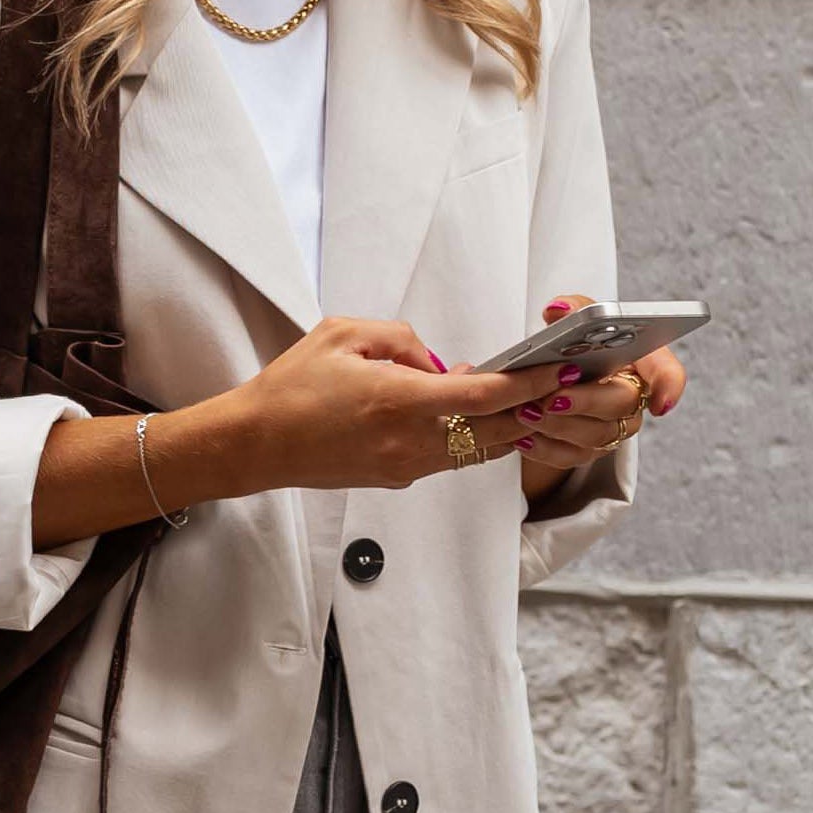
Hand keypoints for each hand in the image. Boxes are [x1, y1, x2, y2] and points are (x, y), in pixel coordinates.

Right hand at [211, 314, 549, 496]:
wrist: (255, 444)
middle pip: (496, 432)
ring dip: (503, 426)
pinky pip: (448, 458)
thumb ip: (403, 340)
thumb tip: (439, 362)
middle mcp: (410, 441)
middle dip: (533, 409)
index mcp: (400, 401)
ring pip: (477, 450)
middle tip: (557, 385)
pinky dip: (468, 438)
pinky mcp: (396, 478)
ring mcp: (405, 466)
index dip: (529, 383)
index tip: (557, 369)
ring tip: (520, 398)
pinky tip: (467, 415)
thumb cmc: (292, 386)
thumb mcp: (344, 334)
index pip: (485, 396)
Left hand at [512, 293, 683, 499]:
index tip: (659, 404)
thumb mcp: (575, 318)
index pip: (667, 373)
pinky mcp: (587, 449)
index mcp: (641, 360)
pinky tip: (523, 436)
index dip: (668, 386)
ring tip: (526, 411)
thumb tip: (559, 310)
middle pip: (623, 404)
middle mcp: (633, 397)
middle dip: (587, 401)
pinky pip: (571, 456)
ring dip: (559, 425)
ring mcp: (613, 427)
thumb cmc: (575, 342)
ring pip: (596, 436)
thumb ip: (573, 309)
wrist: (553, 373)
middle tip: (553, 397)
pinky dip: (545, 448)